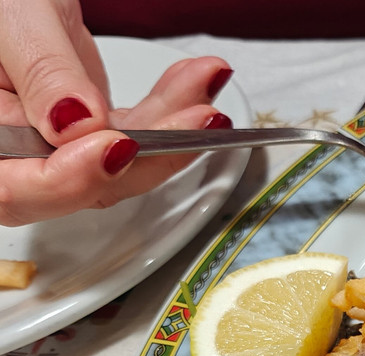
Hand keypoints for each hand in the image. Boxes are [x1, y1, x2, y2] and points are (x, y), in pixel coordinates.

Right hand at [0, 0, 233, 225]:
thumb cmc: (4, 0)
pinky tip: (196, 83)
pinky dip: (170, 109)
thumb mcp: (15, 21)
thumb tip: (79, 125)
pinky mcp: (90, 133)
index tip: (117, 146)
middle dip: (150, 156)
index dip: (72, 179)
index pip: (16, 189)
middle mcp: (13, 153)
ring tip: (207, 93)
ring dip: (174, 129)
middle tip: (195, 121)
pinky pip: (136, 135)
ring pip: (123, 165)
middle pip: (84, 187)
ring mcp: (55, 146)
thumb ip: (44, 76)